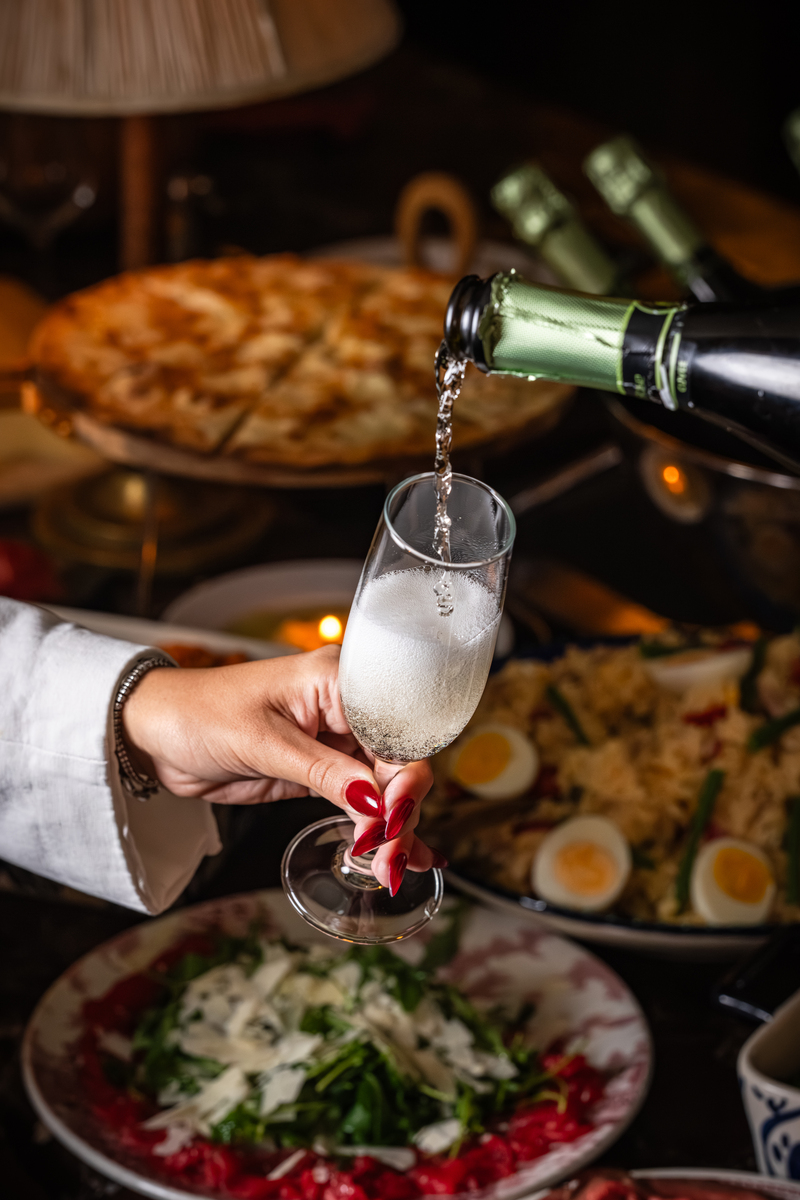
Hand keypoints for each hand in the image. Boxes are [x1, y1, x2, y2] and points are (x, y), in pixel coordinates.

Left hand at [121, 647, 437, 888]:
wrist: (156, 733)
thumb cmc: (200, 715)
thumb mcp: (263, 743)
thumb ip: (324, 772)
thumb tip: (374, 802)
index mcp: (338, 681)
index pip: (395, 731)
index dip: (403, 779)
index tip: (391, 821)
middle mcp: (346, 707)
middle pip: (397, 762)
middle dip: (400, 813)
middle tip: (391, 859)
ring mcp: (336, 739)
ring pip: (384, 786)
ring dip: (393, 828)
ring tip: (393, 869)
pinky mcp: (322, 769)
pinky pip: (362, 799)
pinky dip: (378, 827)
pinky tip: (399, 856)